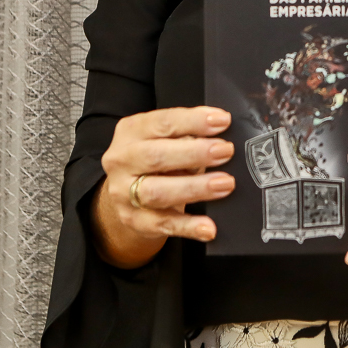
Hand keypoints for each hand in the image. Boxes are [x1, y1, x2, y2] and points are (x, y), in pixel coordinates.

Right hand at [91, 106, 235, 268]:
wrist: (125, 194)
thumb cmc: (155, 159)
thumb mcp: (164, 139)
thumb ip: (187, 134)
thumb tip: (219, 135)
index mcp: (130, 131)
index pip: (162, 122)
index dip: (194, 121)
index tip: (222, 121)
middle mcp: (121, 160)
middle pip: (156, 156)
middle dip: (195, 153)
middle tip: (225, 151)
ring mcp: (123, 193)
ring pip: (158, 192)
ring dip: (195, 188)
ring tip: (224, 184)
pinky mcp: (133, 220)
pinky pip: (163, 224)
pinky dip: (188, 226)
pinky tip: (208, 227)